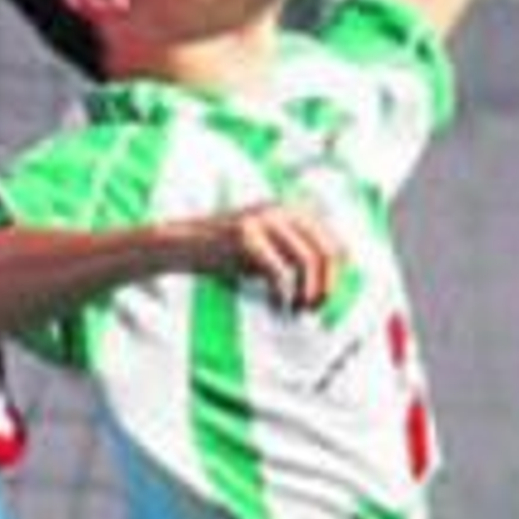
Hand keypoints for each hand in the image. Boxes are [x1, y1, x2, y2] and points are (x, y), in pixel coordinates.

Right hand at [187, 200, 345, 310]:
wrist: (184, 243)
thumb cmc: (229, 252)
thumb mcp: (269, 248)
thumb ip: (296, 256)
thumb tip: (327, 286)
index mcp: (294, 210)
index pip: (334, 244)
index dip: (335, 277)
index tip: (323, 301)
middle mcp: (283, 209)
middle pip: (325, 252)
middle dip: (325, 286)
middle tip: (313, 309)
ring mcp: (264, 219)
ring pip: (306, 261)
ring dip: (306, 292)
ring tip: (295, 309)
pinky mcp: (246, 235)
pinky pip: (278, 272)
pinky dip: (281, 295)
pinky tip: (275, 306)